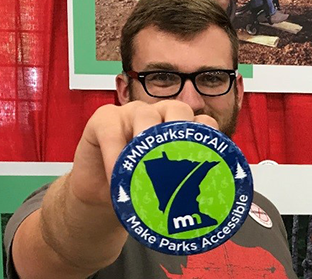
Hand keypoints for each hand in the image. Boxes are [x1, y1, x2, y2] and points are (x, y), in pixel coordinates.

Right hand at [67, 101, 218, 206]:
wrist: (101, 195)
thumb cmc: (137, 187)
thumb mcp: (164, 186)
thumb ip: (184, 183)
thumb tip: (211, 202)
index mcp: (180, 127)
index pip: (203, 122)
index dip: (207, 138)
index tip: (208, 162)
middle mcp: (159, 114)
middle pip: (178, 110)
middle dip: (181, 132)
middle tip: (179, 161)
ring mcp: (131, 112)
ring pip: (144, 114)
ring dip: (146, 142)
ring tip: (145, 170)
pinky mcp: (103, 119)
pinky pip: (112, 131)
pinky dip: (115, 155)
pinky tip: (117, 176)